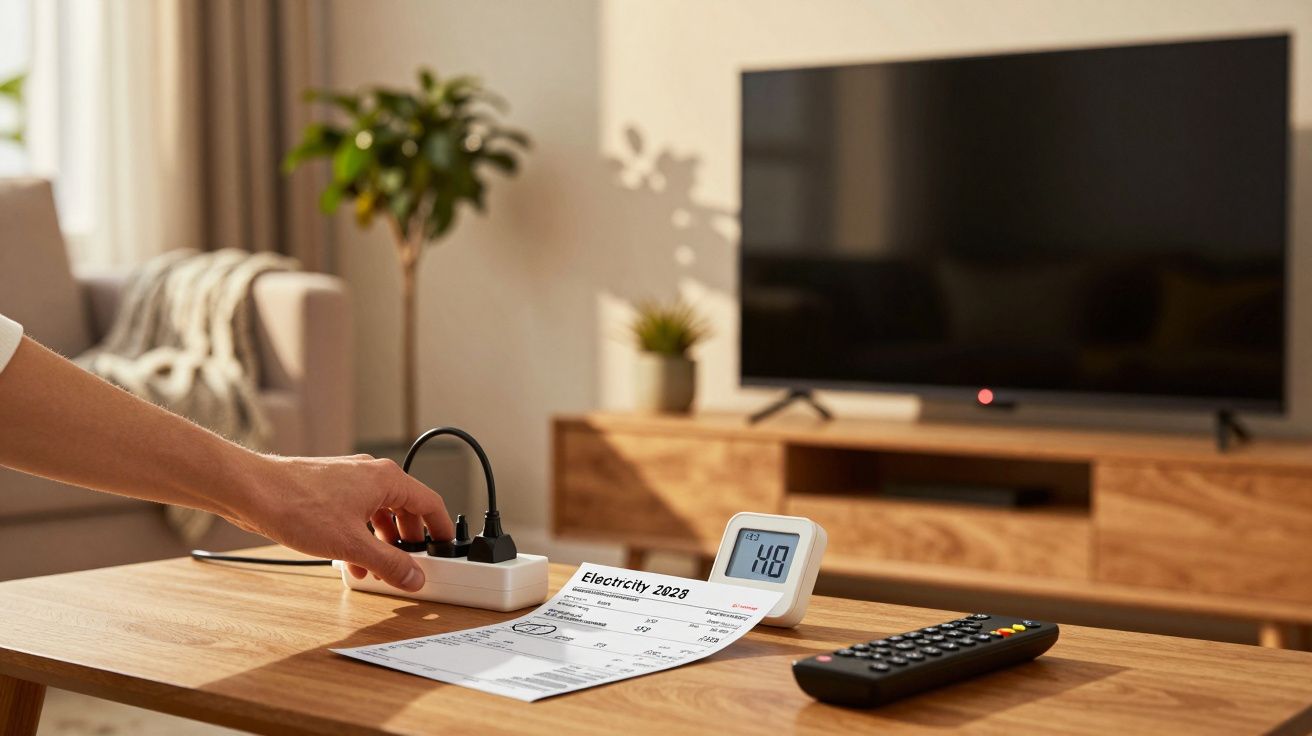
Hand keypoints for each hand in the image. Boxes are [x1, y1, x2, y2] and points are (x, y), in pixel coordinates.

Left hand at [228, 454, 454, 590]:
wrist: (253, 491)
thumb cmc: (298, 505)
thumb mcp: (352, 545)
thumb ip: (389, 563)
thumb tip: (414, 577)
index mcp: (386, 479)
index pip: (430, 503)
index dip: (442, 528)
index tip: (447, 547)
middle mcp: (371, 474)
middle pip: (406, 508)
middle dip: (409, 540)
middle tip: (412, 563)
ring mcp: (349, 479)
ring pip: (379, 512)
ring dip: (382, 542)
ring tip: (378, 569)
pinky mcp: (330, 489)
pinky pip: (357, 513)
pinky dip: (361, 536)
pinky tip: (350, 561)